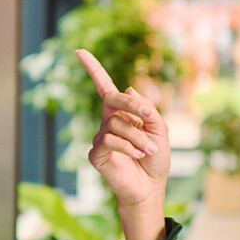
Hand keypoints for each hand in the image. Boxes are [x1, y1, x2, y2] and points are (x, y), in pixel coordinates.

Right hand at [76, 49, 169, 208]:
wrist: (150, 187)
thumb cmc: (155, 159)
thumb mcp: (160, 130)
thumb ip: (147, 110)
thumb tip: (128, 89)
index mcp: (122, 113)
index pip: (105, 87)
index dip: (93, 69)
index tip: (80, 51)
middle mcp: (108, 122)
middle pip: (112, 99)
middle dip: (130, 105)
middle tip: (146, 116)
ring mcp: (100, 138)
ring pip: (117, 124)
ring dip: (138, 137)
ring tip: (148, 150)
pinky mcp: (96, 154)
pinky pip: (111, 141)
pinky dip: (128, 147)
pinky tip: (138, 156)